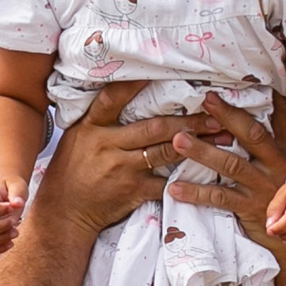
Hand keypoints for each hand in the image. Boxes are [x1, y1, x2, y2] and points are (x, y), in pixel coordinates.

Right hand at [0, 176, 27, 252]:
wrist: (6, 190)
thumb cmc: (11, 186)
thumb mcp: (16, 184)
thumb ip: (17, 192)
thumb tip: (17, 203)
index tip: (12, 207)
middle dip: (1, 227)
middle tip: (15, 222)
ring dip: (1, 239)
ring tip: (15, 233)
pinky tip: (10, 243)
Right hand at [29, 82, 213, 240]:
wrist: (64, 212)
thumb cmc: (71, 171)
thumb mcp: (76, 138)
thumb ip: (98, 119)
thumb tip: (122, 90)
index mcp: (91, 128)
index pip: (111, 99)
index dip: (133, 85)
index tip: (158, 72)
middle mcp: (107, 145)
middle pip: (154, 127)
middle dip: (187, 119)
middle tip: (214, 112)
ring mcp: (122, 169)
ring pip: (165, 152)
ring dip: (196, 144)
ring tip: (221, 136)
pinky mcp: (133, 190)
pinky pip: (165, 182)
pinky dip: (186, 177)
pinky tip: (207, 171)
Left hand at [167, 95, 285, 276]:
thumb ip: (285, 134)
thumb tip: (282, 97)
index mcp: (285, 152)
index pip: (268, 122)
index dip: (245, 107)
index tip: (218, 92)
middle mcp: (277, 165)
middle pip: (250, 136)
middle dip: (226, 117)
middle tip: (202, 101)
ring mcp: (263, 187)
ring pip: (230, 164)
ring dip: (202, 152)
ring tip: (176, 141)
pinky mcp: (251, 210)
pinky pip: (220, 198)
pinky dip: (196, 193)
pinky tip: (174, 188)